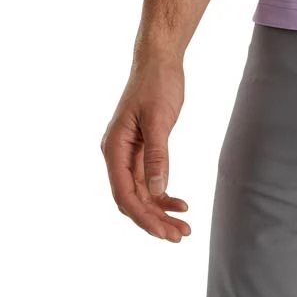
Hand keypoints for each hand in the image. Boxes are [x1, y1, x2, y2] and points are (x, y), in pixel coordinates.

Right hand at [100, 56, 190, 241]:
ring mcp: (129, 154)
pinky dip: (163, 193)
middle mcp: (117, 155)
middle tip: (180, 236)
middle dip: (154, 220)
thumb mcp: (158, 119)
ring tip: (183, 228)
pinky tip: (180, 204)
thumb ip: (157, 155)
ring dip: (160, 211)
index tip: (164, 231)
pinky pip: (149, 179)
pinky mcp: (142, 149)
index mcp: (113, 149)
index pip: (124, 193)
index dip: (143, 216)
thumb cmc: (157, 84)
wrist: (160, 60)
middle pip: (132, 198)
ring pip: (142, 192)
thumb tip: (157, 190)